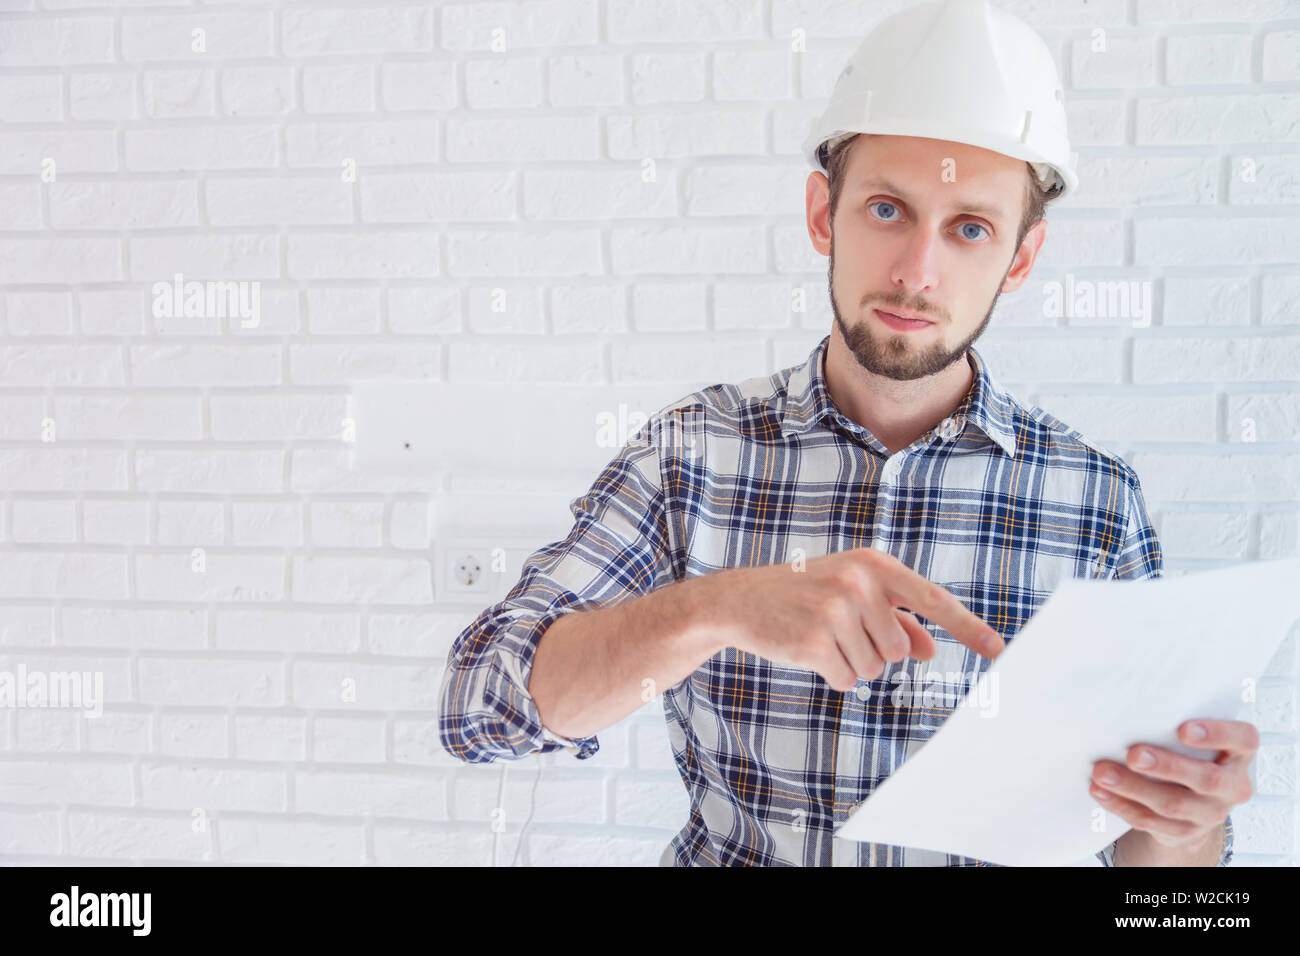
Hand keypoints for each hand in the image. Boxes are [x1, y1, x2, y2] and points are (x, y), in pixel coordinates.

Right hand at [705, 546, 1005, 691]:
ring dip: (850, 661)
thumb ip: (895, 619)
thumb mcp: (852, 596)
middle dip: (875, 649)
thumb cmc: (804, 595)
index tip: (1000, 650)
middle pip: (900, 648)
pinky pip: (847, 679)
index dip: (969, 627)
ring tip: (819, 635)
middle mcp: (858, 584)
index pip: (933, 599)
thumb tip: (929, 649)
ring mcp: (836, 611)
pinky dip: (831, 673)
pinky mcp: (814, 640)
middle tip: (837, 628)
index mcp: (874, 565)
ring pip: (875, 667)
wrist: (740, 600)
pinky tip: (807, 650)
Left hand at [1089, 718, 1257, 852]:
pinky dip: (1121, 805)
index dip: (1217, 734)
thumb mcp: (1193, 736)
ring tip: (1102, 772)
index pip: (1243, 740)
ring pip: (1173, 803)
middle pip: (1206, 779)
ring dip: (1133, 787)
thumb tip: (1131, 703)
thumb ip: (1173, 722)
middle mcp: (1233, 786)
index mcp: (1239, 753)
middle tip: (1133, 755)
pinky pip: (1151, 821)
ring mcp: (1211, 813)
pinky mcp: (1185, 832)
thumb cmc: (1188, 752)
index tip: (1184, 729)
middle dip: (1167, 766)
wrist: (1193, 801)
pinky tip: (1100, 791)